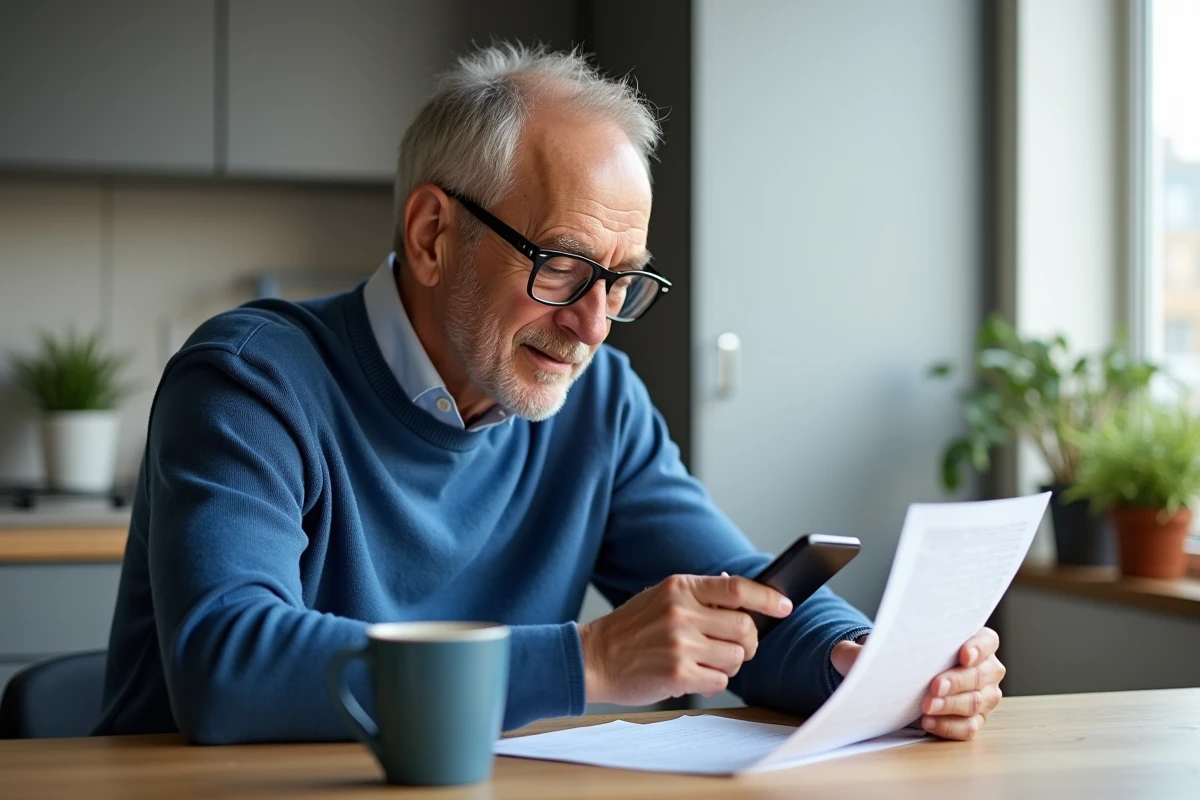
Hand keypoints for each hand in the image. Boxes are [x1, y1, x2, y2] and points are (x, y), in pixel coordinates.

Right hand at [579, 573, 793, 705]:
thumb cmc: (631, 628)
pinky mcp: (678, 674)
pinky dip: (712, 681)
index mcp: (680, 587)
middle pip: (745, 627)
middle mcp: (681, 612)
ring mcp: (680, 644)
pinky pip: (720, 681)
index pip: (737, 587)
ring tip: (704, 661)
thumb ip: (698, 594)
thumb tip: (738, 588)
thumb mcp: (661, 597)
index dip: (767, 598)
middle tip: (735, 646)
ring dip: (728, 664)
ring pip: (736, 657)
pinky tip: (691, 675)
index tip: (785, 606)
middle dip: (748, 641)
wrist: (594, 657)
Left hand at [830, 627, 1004, 740]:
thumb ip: (862, 647)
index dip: (978, 647)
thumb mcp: (872, 648)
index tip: (962, 654)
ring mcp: (982, 696)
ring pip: (977, 702)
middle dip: (957, 681)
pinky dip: (949, 727)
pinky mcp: (972, 721)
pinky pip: (968, 729)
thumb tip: (854, 656)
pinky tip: (927, 724)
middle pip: (982, 675)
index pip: (986, 641)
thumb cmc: (894, 657)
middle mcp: (983, 668)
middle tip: (933, 687)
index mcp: (971, 640)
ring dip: (952, 706)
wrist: (893, 681)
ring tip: (925, 708)